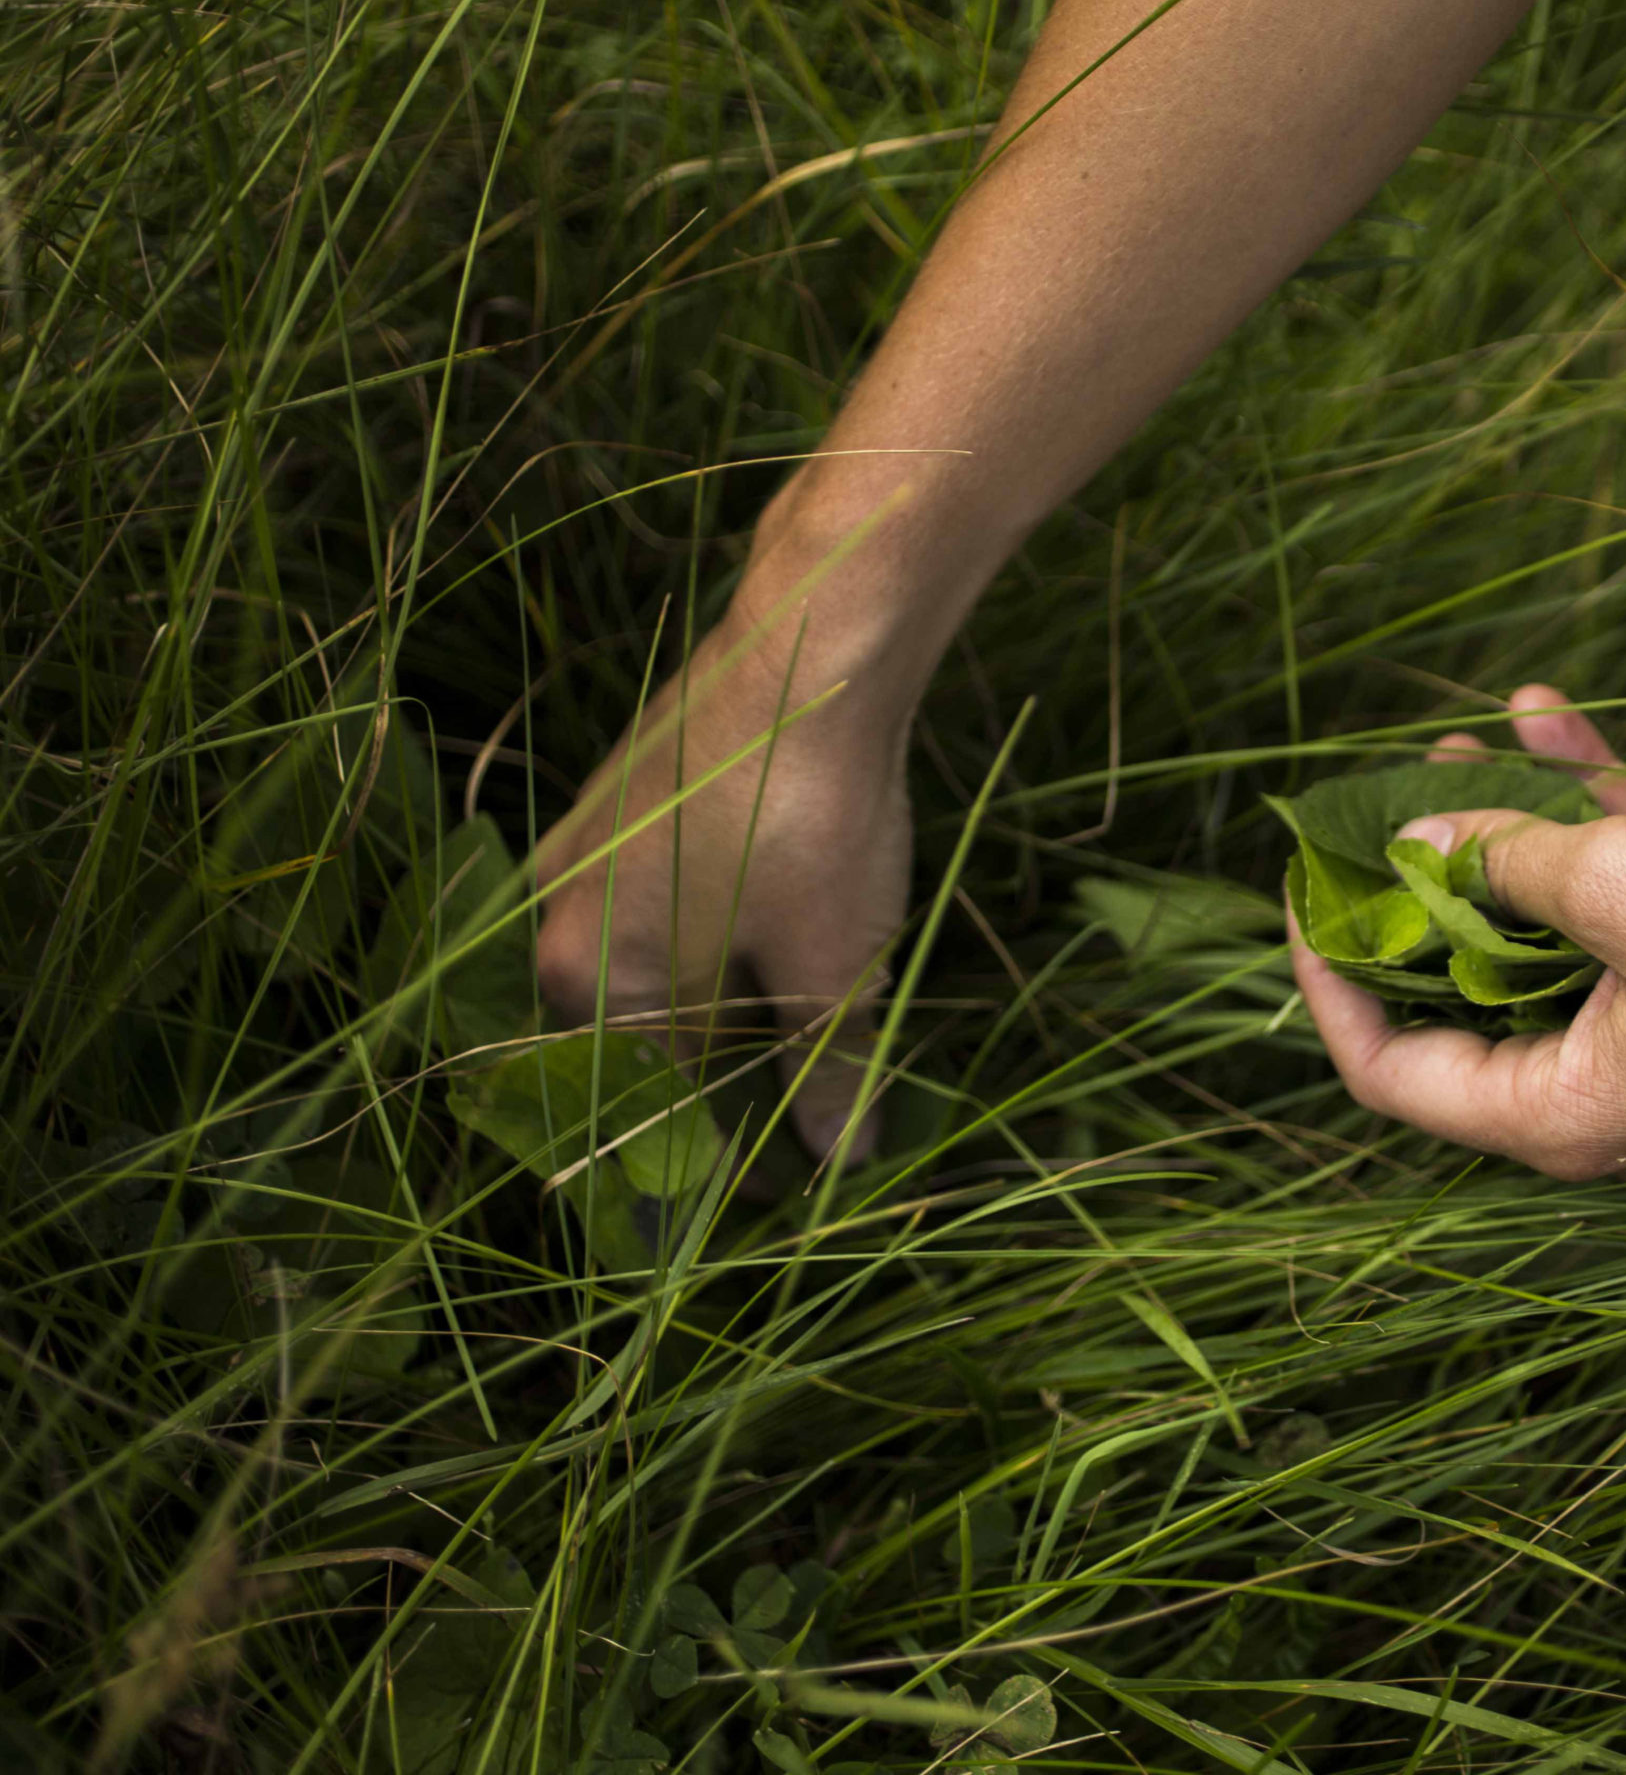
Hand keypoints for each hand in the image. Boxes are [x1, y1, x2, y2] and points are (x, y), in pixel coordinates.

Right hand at [532, 599, 910, 1162]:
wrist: (811, 644)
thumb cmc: (806, 816)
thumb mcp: (836, 964)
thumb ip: (830, 1069)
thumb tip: (844, 1157)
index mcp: (585, 976)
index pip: (631, 1110)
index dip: (697, 1167)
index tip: (758, 1203)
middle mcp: (559, 916)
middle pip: (626, 1044)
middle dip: (704, 1099)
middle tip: (787, 1143)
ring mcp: (587, 850)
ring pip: (644, 974)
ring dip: (711, 1025)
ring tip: (794, 1065)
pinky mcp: (628, 800)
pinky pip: (658, 911)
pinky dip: (710, 954)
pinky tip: (774, 966)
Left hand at [1290, 685, 1625, 1179]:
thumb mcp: (1617, 885)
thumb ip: (1503, 862)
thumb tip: (1424, 840)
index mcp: (1559, 1114)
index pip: (1393, 1072)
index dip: (1332, 981)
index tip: (1307, 891)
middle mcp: (1602, 1092)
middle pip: (1463, 993)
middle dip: (1422, 884)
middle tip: (1376, 801)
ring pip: (1544, 930)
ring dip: (1506, 830)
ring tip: (1460, 737)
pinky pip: (1622, 901)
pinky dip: (1593, 821)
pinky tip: (1554, 721)